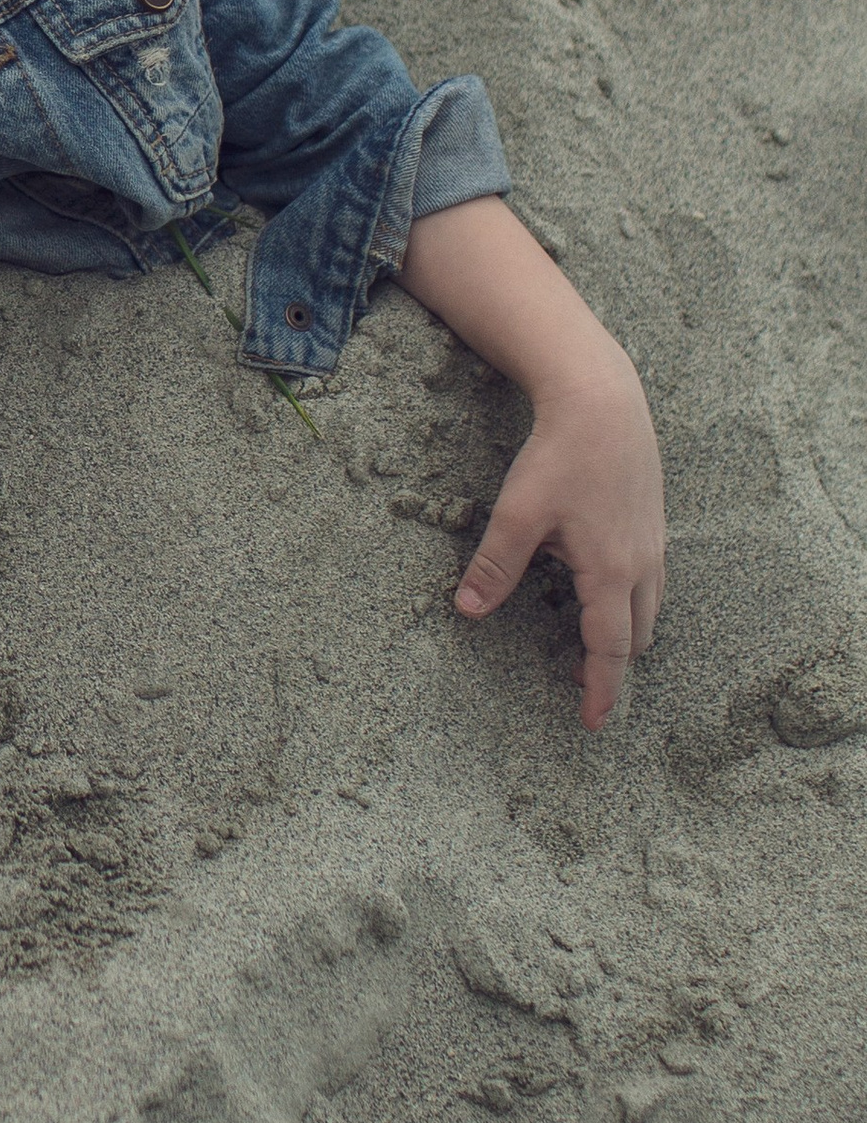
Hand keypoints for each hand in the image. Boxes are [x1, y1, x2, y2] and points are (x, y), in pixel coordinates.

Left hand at [454, 361, 665, 733]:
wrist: (603, 399)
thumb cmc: (560, 456)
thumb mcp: (517, 512)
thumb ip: (494, 566)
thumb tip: (468, 612)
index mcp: (611, 572)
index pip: (609, 650)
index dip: (601, 690)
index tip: (593, 723)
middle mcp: (643, 564)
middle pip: (636, 636)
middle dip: (611, 665)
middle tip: (579, 681)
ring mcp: (654, 543)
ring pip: (649, 607)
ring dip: (623, 631)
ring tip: (588, 639)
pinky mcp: (653, 522)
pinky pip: (650, 579)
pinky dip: (630, 599)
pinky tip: (600, 582)